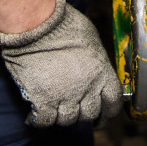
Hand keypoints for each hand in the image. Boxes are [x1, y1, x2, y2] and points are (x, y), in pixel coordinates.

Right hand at [0, 0, 121, 126]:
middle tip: (74, 107)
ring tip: (54, 108)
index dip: (108, 111)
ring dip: (61, 116)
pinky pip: (44, 121)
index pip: (113, 101)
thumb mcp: (91, 39)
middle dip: (83, 113)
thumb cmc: (63, 24)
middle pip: (89, 113)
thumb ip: (95, 59)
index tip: (102, 115)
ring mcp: (64, 96)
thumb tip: (94, 70)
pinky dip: (38, 121)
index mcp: (101, 72)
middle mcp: (86, 88)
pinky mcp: (42, 99)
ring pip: (67, 120)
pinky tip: (33, 116)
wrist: (36, 24)